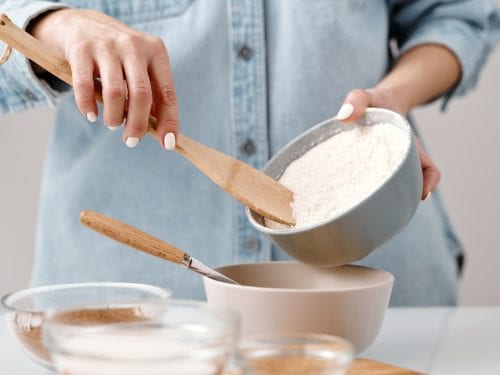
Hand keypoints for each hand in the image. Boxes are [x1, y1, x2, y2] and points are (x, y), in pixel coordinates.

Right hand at [29, 9, 177, 148]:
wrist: (82, 23)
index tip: (168, 144)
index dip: (169, 121)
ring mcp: (107, 46)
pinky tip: (91, 115)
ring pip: (115, 93)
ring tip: (111, 124)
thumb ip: (152, 94)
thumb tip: (163, 131)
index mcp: (156, 51)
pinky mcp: (81, 49)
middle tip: (131, 141)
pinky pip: (85, 86)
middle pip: (142, 95)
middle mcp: (134, 46)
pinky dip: (88, 106)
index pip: (167, 92)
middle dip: (137, 125)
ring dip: (113, 118)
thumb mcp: (141, 66)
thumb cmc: (119, 55)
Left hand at [336, 88, 438, 199]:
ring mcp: (387, 167)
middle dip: (404, 196)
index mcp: (408, 145)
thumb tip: (344, 117)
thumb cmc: (374, 102)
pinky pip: (373, 185)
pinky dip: (370, 194)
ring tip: (370, 211)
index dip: (429, 181)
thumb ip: (357, 100)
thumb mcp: (366, 96)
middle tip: (387, 208)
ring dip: (386, 199)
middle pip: (411, 183)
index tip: (422, 193)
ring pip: (394, 188)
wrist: (374, 104)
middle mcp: (402, 159)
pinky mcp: (370, 170)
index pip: (427, 167)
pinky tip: (355, 202)